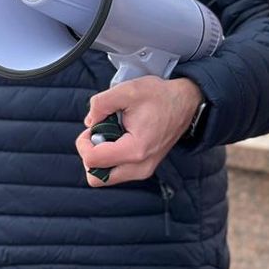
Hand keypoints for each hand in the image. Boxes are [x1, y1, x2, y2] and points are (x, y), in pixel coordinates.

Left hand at [76, 76, 203, 187]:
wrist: (185, 102)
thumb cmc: (160, 96)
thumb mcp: (128, 90)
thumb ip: (101, 103)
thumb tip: (89, 122)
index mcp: (136, 150)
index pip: (93, 161)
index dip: (83, 143)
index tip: (92, 127)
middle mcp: (140, 167)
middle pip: (97, 178)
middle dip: (90, 155)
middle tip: (99, 134)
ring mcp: (143, 171)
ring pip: (105, 178)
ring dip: (100, 157)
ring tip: (111, 134)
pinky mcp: (144, 169)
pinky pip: (117, 172)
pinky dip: (111, 158)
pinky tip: (119, 137)